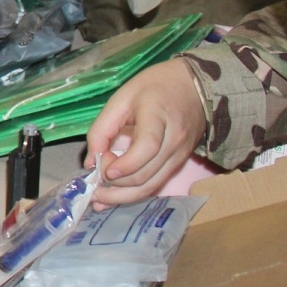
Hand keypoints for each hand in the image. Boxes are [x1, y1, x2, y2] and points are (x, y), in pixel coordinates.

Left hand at [84, 60, 207, 202]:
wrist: (195, 86)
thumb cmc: (155, 86)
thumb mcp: (121, 98)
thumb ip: (102, 129)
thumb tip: (91, 161)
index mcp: (159, 116)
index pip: (148, 147)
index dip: (125, 164)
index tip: (104, 170)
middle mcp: (175, 140)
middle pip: (147, 174)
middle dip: (116, 186)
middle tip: (93, 186)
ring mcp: (180, 154)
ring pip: (152, 185)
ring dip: (124, 197)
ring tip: (100, 200)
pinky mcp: (179, 163)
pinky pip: (157, 183)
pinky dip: (135, 192)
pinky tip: (116, 195)